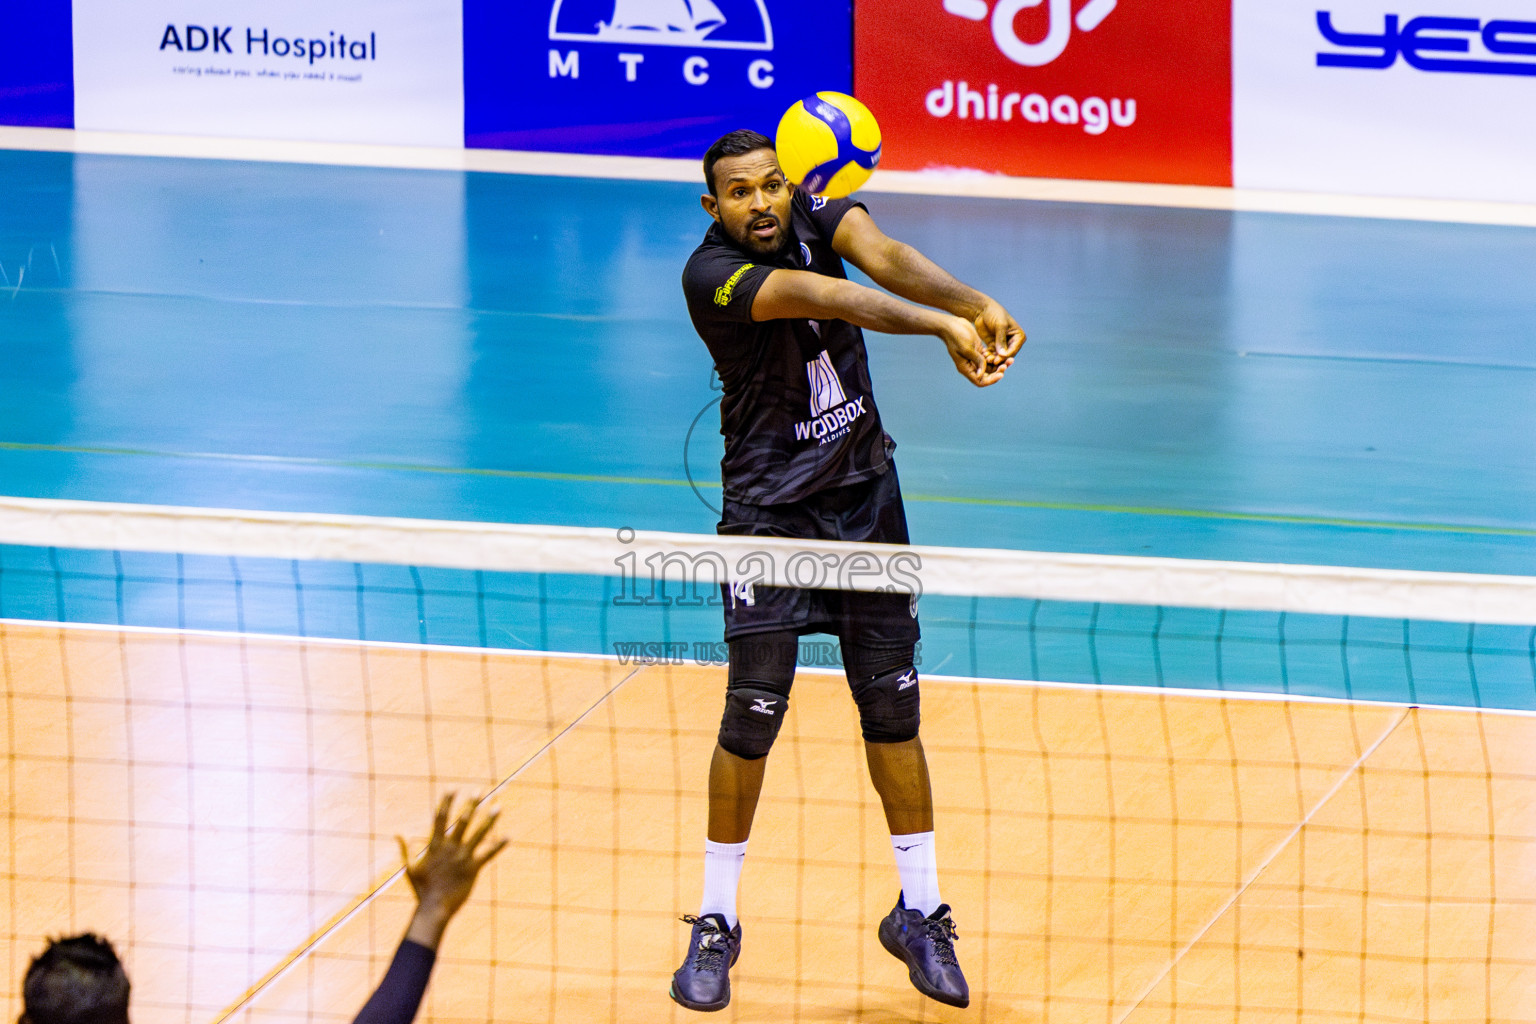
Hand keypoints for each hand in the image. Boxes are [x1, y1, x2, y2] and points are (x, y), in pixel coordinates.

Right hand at [397, 792, 507, 948]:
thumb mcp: (410, 868)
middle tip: (479, 790)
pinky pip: (488, 854)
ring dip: (489, 819)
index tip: (452, 788)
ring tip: (499, 806)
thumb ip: (405, 850)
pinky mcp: (473, 868)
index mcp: (435, 845)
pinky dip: (499, 845)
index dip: (446, 802)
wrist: (433, 908)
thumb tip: (398, 834)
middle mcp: (450, 847)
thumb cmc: (421, 890)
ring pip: (478, 833)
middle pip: (462, 820)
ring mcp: (462, 857)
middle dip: (471, 804)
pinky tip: (508, 836)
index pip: (440, 818)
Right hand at [939, 314, 1005, 387]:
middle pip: (987, 375)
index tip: (1001, 374)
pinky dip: (996, 357)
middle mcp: (970, 366)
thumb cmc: (956, 336)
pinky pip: (989, 358)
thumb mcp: (967, 349)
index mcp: (965, 368)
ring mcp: (974, 358)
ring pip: (990, 366)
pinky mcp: (978, 351)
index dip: (991, 380)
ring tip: (1010, 359)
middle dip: (998, 371)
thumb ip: (977, 360)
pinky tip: (1003, 353)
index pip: (980, 381)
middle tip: (1008, 364)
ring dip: (999, 364)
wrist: (951, 324)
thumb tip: (983, 374)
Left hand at [973, 298, 1024, 372]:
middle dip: (999, 359)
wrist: (982, 310)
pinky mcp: (994, 345)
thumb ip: (1001, 340)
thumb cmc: (994, 314)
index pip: (1013, 350)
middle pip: (1007, 355)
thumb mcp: (1000, 325)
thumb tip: (1003, 355)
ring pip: (999, 356)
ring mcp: (1003, 344)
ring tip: (985, 358)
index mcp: (1019, 336)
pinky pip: (992, 353)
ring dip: (993, 358)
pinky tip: (983, 355)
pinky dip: (988, 355)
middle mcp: (1013, 342)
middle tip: (990, 361)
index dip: (1006, 356)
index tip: (997, 360)